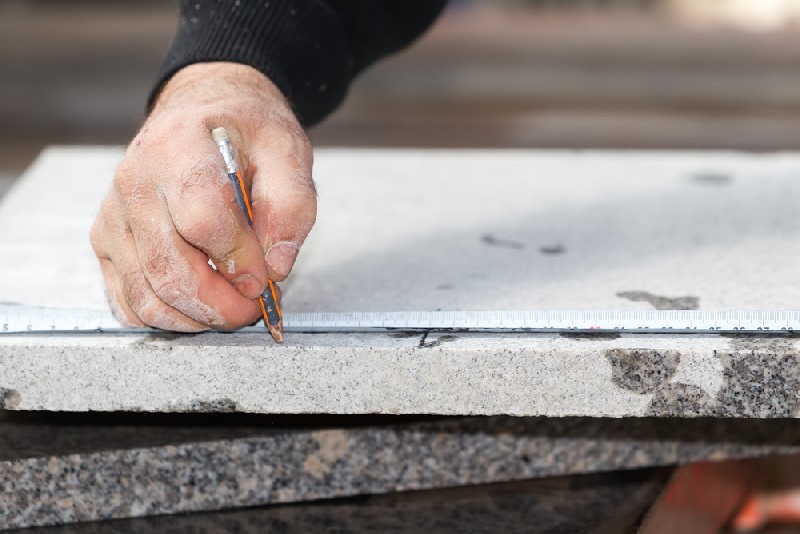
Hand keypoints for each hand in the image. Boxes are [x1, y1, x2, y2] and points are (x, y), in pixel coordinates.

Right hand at [91, 62, 315, 330]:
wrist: (202, 110)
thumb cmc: (245, 132)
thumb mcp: (287, 151)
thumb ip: (292, 207)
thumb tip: (276, 267)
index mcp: (180, 148)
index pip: (203, 220)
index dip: (239, 260)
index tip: (266, 277)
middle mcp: (136, 181)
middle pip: (170, 269)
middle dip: (221, 305)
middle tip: (254, 308)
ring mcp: (114, 214)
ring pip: (146, 295)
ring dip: (196, 318)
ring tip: (232, 307)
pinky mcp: (106, 240)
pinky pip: (128, 300)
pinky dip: (168, 317)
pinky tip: (200, 306)